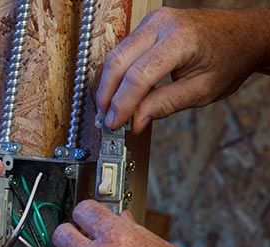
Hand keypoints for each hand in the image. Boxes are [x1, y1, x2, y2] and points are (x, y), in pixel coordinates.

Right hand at [97, 7, 269, 131]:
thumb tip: (136, 121)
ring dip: (108, 86)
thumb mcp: (202, 90)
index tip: (115, 124)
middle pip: (118, 62)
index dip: (123, 104)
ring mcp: (153, 21)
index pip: (139, 76)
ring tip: (108, 110)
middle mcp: (162, 24)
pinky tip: (117, 94)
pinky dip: (117, 74)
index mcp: (181, 40)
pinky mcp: (148, 25)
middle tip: (105, 119)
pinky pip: (123, 50)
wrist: (243, 35)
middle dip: (107, 95)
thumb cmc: (229, 59)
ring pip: (115, 55)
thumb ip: (165, 105)